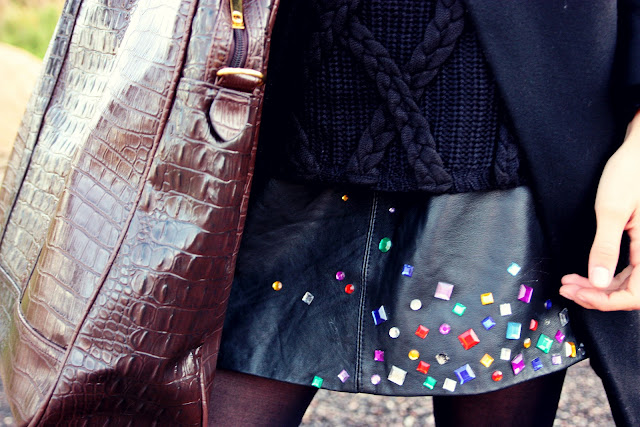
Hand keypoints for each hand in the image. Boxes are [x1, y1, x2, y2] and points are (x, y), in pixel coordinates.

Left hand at [560, 111, 639, 310]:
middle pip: (632, 291)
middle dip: (597, 295)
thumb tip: (598, 281)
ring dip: (600, 286)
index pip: (636, 295)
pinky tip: (588, 272)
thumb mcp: (611, 210)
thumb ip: (604, 248)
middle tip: (567, 289)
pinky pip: (631, 269)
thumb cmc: (631, 173)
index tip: (578, 294)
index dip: (606, 301)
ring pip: (630, 282)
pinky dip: (607, 273)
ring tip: (571, 282)